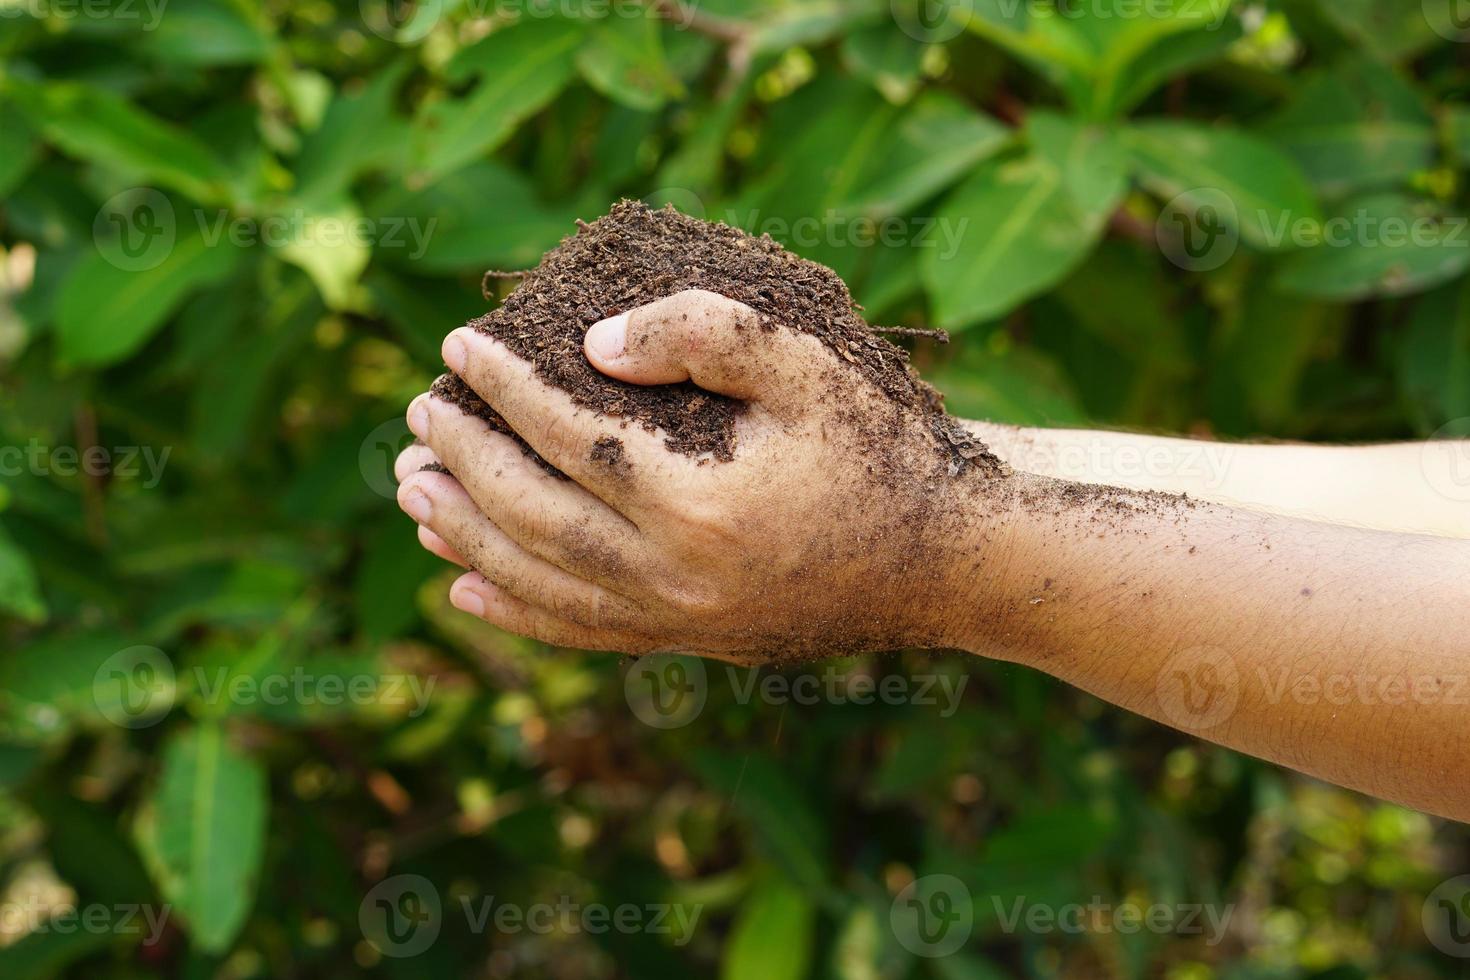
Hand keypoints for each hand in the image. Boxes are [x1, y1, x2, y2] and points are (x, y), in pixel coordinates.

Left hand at [395, 289, 1008, 662]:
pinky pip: (582, 634)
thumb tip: (592, 344)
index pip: (568, 436)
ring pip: (543, 583)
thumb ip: (702, 335)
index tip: (456, 345)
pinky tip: (468, 592)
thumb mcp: (808, 366)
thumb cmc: (880, 452)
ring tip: (410, 493)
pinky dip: (517, 612)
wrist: (947, 564)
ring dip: (467, 537)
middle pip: (534, 515)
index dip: (504, 386)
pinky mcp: (690, 646)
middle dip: (464, 459)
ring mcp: (680, 624)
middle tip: (415, 413)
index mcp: (701, 503)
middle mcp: (677, 577)